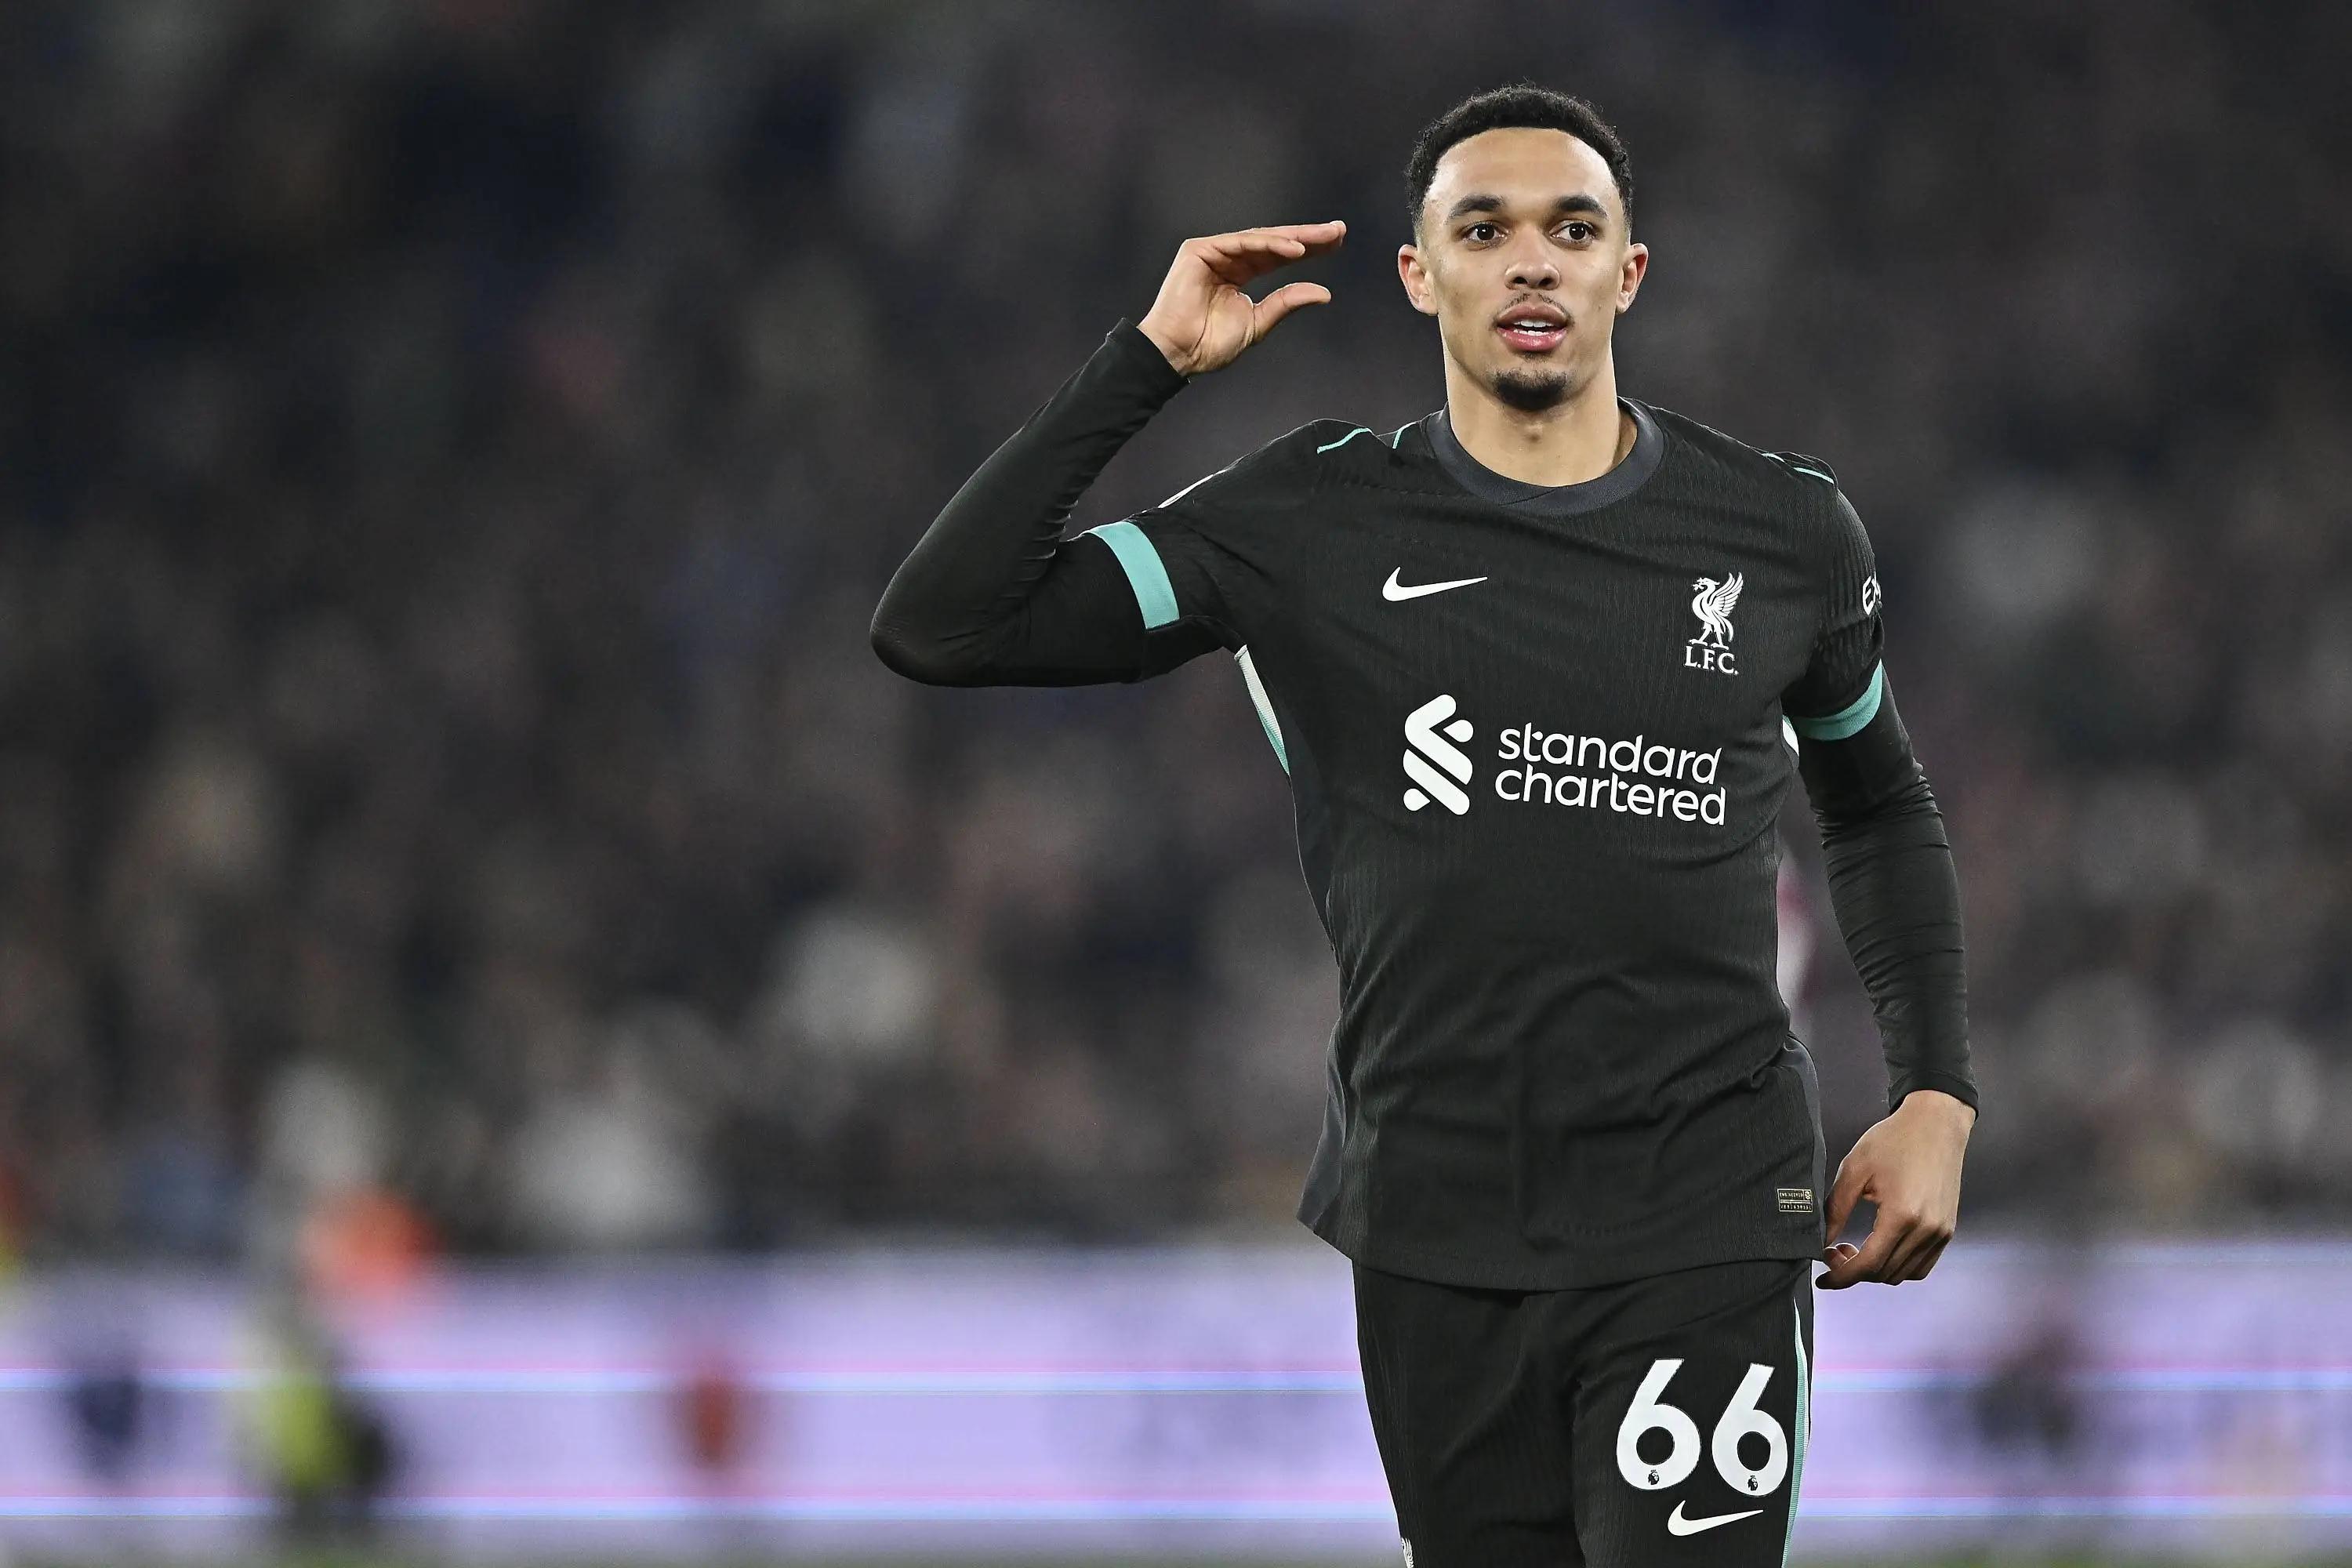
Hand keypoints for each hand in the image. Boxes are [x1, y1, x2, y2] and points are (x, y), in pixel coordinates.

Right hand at [1136, 221, 1344, 375]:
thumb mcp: (1258, 322)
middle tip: (1338, 231)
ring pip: (1260, 239)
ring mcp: (1214, 252)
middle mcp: (1230, 259)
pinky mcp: (1200, 250)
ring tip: (1321, 240)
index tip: (1337, 243)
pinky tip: (1294, 249)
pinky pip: (1240, 242)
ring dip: (1293, 237)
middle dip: (1307, 236)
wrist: (1178, 354)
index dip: (1309, 249)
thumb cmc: (1209, 344)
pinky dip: (1268, 244)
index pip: (1280, 256)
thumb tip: (1323, 292)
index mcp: (1241, 274)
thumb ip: (1286, 302)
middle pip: (1274, 243)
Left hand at [1819, 1088, 1973, 1288]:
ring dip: (1876, 1271)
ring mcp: (1941, 1233)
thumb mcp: (1854, 1170)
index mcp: (1901, 1216)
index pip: (1868, 1265)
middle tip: (1834, 1252)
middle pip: (1884, 1273)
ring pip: (1904, 1274)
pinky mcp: (1947, 1230)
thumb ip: (1835, 1210)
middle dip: (1854, 1271)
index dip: (1841, 1277)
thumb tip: (1820, 1241)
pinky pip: (1922, 1265)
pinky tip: (1880, 1248)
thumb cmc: (1893, 1140)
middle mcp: (1926, 1230)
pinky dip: (1898, 1266)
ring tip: (1855, 1249)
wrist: (1935, 1124)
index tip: (1822, 1279)